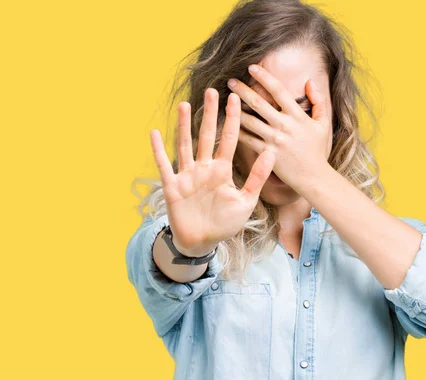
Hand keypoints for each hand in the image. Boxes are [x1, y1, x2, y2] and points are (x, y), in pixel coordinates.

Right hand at [150, 88, 275, 255]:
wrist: (203, 242)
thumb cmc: (225, 223)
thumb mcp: (246, 201)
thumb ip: (257, 178)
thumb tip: (271, 153)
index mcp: (222, 170)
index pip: (229, 140)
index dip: (232, 120)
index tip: (235, 99)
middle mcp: (204, 168)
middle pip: (206, 136)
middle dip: (209, 114)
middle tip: (212, 91)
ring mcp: (187, 175)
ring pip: (185, 145)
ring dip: (183, 125)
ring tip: (183, 104)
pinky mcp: (172, 186)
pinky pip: (164, 165)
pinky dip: (158, 150)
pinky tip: (154, 133)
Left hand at [226, 64, 331, 190]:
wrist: (314, 177)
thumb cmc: (317, 150)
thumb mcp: (323, 123)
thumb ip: (318, 100)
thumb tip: (309, 81)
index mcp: (297, 115)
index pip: (278, 90)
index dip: (264, 77)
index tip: (251, 67)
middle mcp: (284, 125)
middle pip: (259, 102)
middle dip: (243, 90)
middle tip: (230, 80)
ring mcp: (274, 140)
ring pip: (249, 121)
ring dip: (235, 109)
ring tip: (223, 101)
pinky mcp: (266, 154)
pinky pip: (247, 140)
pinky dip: (236, 131)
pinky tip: (226, 124)